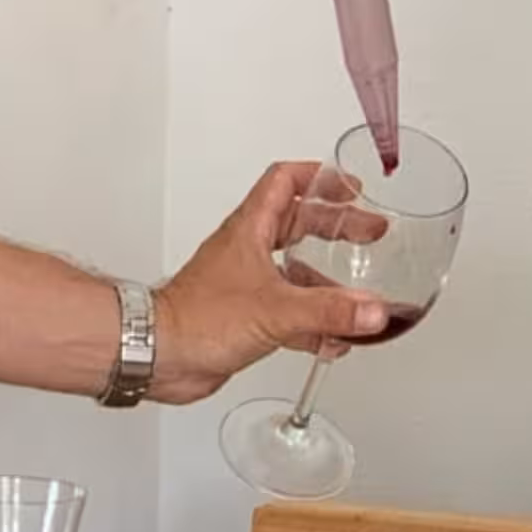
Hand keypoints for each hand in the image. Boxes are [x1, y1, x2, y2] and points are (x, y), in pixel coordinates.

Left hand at [150, 162, 387, 404]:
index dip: (319, 177)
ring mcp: (247, 282)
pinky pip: (290, 311)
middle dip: (337, 225)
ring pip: (296, 270)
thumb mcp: (275, 309)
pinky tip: (334, 339)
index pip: (285, 181)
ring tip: (360, 293)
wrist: (160, 354)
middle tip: (370, 232)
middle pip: (298, 222)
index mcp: (250, 229)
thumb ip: (328, 310)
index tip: (351, 185)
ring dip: (329, 280)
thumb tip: (371, 310)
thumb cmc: (195, 319)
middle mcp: (248, 250)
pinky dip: (315, 321)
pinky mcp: (247, 315)